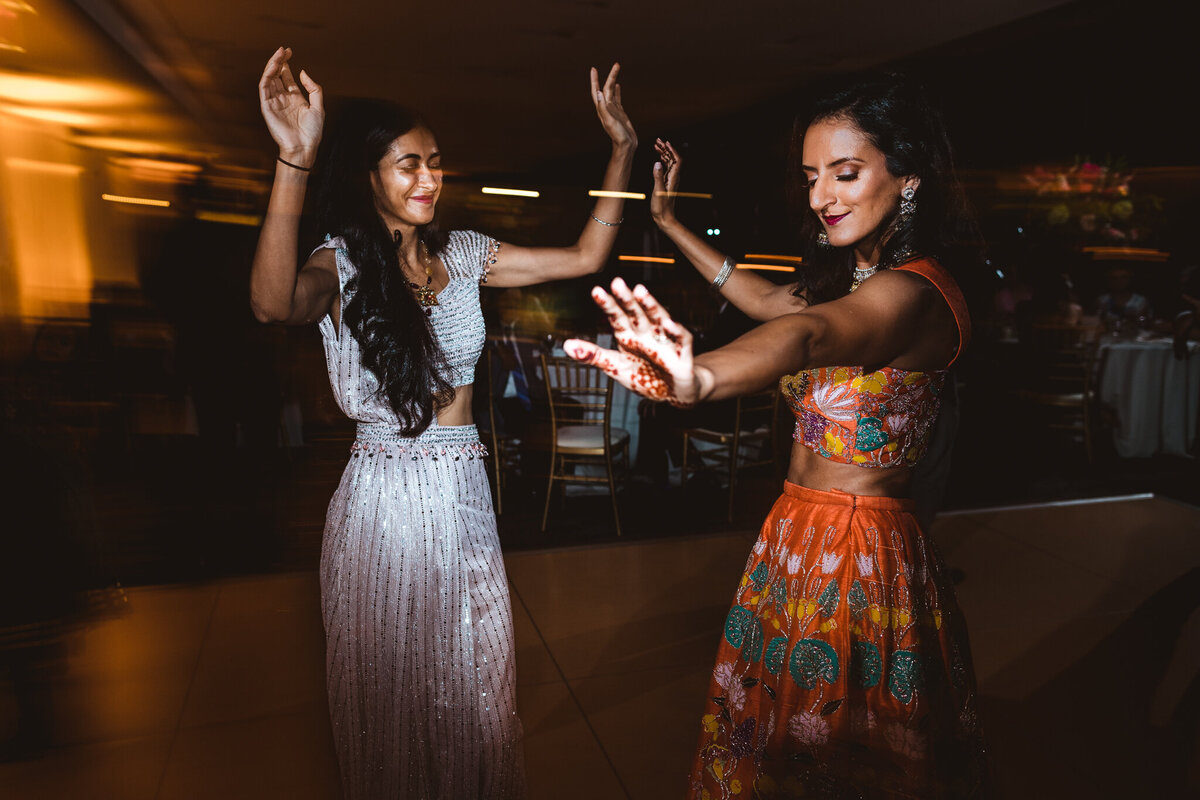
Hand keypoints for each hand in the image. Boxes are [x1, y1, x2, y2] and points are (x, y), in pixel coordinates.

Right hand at [259, 46, 323, 164]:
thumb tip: (302, 72)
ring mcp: (274, 102)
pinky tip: (273, 66)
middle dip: (279, 61)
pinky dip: (267, 75)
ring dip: (272, 65)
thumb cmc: (312, 132)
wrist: (304, 147)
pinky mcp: (266, 107)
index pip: (286, 77)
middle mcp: (283, 98)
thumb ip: (313, 89)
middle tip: (283, 49)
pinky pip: (264, 88)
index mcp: (294, 98)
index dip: (286, 64)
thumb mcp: (318, 107)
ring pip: (269, 79)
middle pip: (277, 75)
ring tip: (278, 54)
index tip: (289, 52)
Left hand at [564, 278, 697, 405]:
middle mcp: (646, 334)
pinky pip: (681, 339)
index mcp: (629, 336)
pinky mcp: (681, 352)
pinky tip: (668, 324)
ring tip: (641, 291)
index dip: (608, 304)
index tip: (596, 291)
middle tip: (617, 282)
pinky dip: (675, 331)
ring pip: (657, 318)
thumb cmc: (645, 377)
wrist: (673, 393)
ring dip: (650, 305)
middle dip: (627, 299)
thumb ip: (593, 356)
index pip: (617, 316)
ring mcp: (664, 341)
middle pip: (636, 313)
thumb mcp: (616, 367)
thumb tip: (566, 345)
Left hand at [590, 64, 636, 151]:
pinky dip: (618, 91)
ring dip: (614, 80)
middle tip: (617, 64)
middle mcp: (606, 107)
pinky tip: (619, 85)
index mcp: (602, 108)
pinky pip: (617, 98)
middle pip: (607, 88)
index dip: (594, 80)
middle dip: (610, 76)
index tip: (594, 69)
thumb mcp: (609, 121)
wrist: (625, 145)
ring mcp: (613, 109)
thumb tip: (599, 92)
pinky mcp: (620, 112)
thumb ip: (603, 108)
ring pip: (612, 91)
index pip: (596, 91)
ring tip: (617, 70)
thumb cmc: (617, 135)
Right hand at [649, 138, 681, 225]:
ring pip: (669, 162)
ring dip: (663, 153)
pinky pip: (666, 168)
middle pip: (673, 159)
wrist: (664, 218)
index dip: (672, 150)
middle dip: (666, 149)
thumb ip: (658, 177)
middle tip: (658, 141)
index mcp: (674, 178)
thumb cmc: (661, 207)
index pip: (677, 160)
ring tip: (656, 146)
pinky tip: (657, 158)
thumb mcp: (658, 191)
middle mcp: (674, 177)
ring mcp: (670, 180)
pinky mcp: (666, 183)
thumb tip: (657, 163)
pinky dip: (662, 161)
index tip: (665, 142)